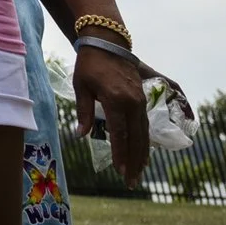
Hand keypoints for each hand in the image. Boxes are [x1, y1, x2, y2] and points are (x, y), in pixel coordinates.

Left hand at [73, 43, 148, 187]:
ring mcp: (140, 101)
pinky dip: (144, 141)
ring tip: (138, 173)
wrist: (108, 43)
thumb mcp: (81, 86)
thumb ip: (84, 112)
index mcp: (116, 100)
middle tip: (131, 181)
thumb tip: (81, 135)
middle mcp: (133, 103)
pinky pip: (145, 125)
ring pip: (144, 134)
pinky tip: (143, 153)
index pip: (120, 134)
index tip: (120, 171)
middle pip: (136, 138)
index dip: (120, 154)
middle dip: (134, 161)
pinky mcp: (142, 99)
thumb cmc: (89, 64)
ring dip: (142, 154)